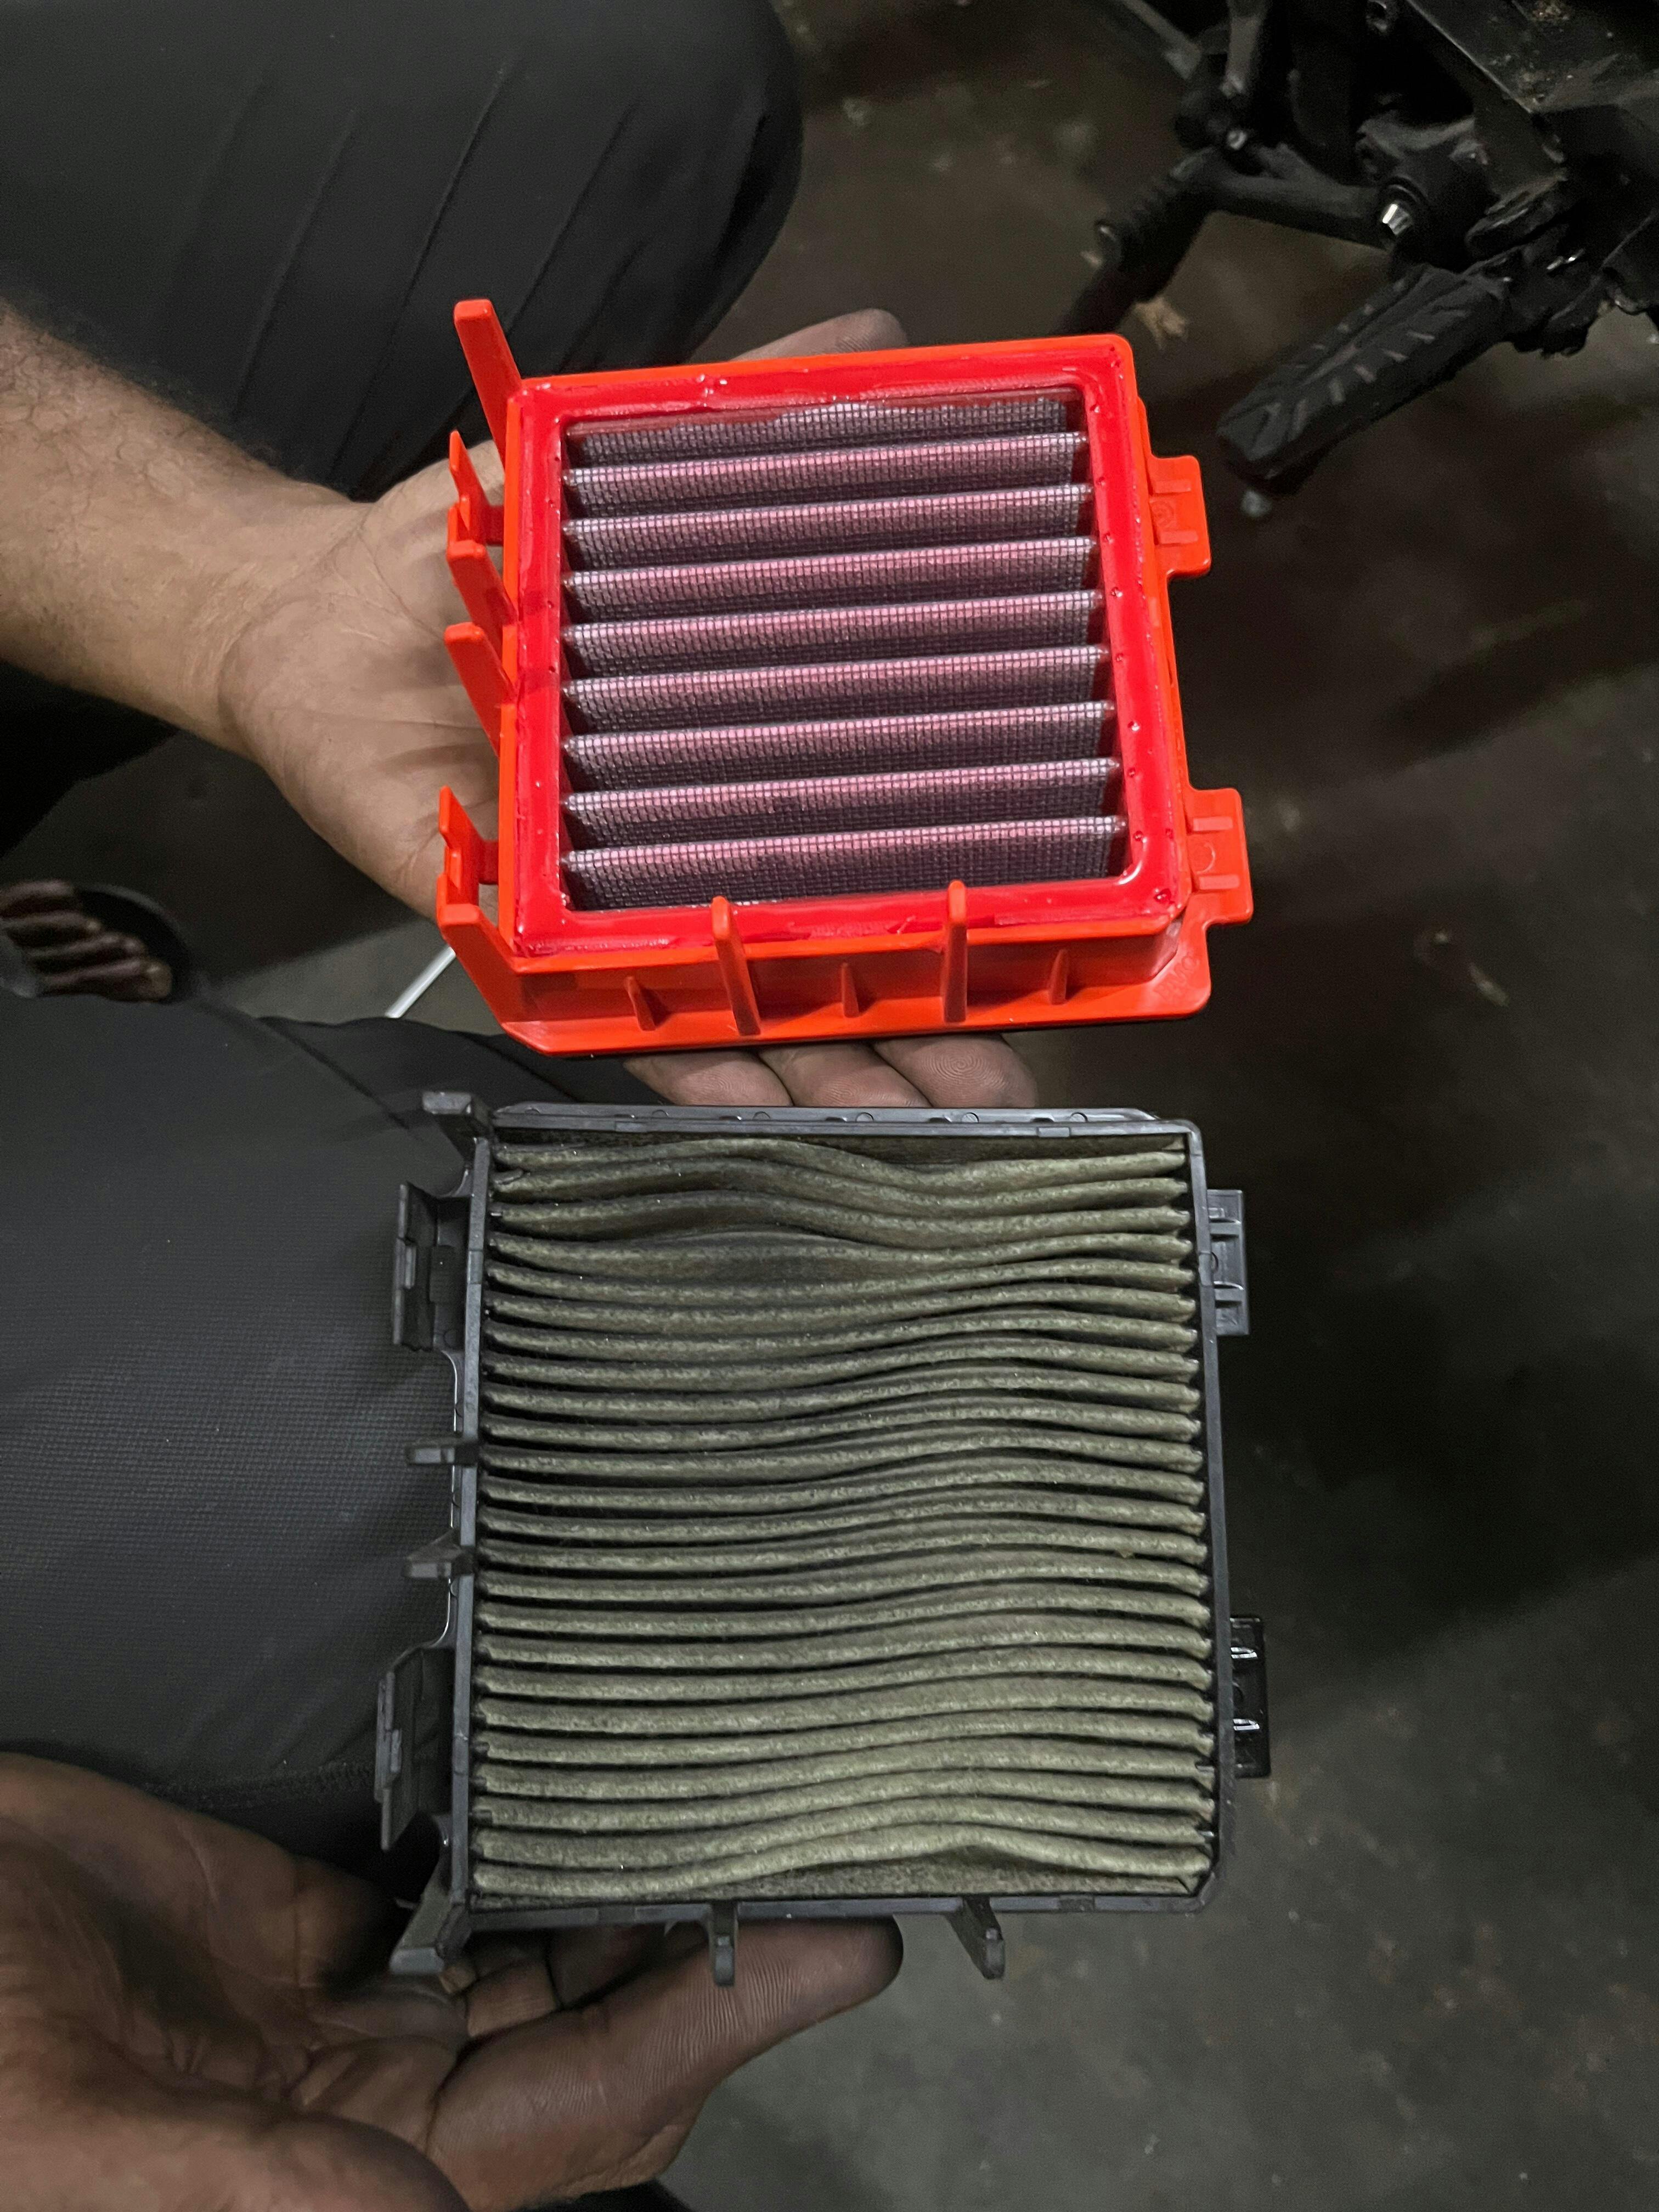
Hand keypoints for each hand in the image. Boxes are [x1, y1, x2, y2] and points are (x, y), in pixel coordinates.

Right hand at [0, 1756, 897, 2211]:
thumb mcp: (78, 2132)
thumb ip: (261, 2180)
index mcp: (339, 2169)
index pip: (580, 2104)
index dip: (717, 2030)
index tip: (833, 1948)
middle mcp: (362, 2102)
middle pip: (592, 2049)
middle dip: (715, 1974)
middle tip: (829, 1880)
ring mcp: (336, 2016)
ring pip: (540, 1977)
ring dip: (639, 1922)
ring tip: (744, 1849)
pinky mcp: (301, 1932)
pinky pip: (453, 1910)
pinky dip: (532, 1870)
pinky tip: (591, 1823)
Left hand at [213, 312, 1038, 1111]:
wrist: (310, 614)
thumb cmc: (468, 562)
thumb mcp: (628, 471)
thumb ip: (750, 416)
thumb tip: (892, 340)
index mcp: (754, 764)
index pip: (885, 842)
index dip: (972, 894)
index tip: (1070, 936)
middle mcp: (704, 854)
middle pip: (836, 963)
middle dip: (929, 1026)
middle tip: (1010, 1073)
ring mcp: (616, 914)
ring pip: (749, 1018)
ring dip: (836, 1082)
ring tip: (919, 1128)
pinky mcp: (525, 944)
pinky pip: (613, 1024)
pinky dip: (684, 1066)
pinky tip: (760, 1111)